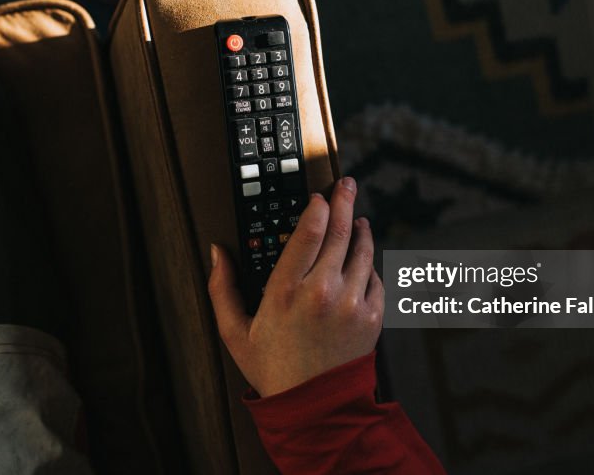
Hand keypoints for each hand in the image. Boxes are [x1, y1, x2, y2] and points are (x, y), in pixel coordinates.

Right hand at [208, 176, 383, 396]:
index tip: (318, 197)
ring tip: (358, 219)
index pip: (308, 232)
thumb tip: (217, 252)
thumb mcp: (234, 332)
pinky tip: (363, 259)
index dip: (316, 207)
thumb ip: (222, 289)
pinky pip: (375, 278)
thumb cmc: (272, 370)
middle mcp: (322, 292)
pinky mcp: (373, 317)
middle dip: (343, 202)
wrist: (314, 407)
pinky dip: (370, 264)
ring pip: (362, 250)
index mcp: (286, 291)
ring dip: (361, 229)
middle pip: (339, 231)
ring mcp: (351, 303)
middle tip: (345, 186)